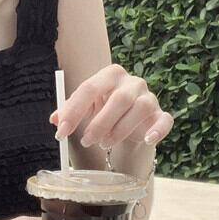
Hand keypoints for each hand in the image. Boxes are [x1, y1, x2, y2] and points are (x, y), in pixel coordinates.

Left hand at [49, 64, 173, 148]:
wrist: (130, 121)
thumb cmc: (104, 109)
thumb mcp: (85, 108)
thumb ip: (69, 112)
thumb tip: (55, 120)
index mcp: (110, 75)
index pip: (89, 88)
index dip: (73, 111)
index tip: (61, 131)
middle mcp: (132, 82)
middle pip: (118, 99)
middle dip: (100, 123)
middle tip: (86, 141)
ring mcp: (149, 97)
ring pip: (139, 109)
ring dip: (120, 130)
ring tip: (105, 144)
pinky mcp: (161, 114)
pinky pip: (164, 120)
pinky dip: (157, 130)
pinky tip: (146, 140)